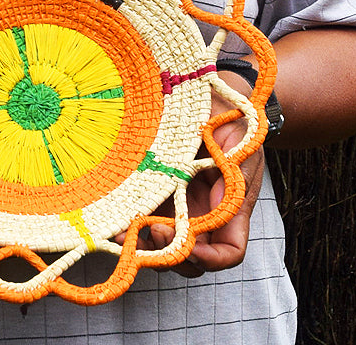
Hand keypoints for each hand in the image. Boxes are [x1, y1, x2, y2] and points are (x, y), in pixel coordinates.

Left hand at [117, 77, 264, 277]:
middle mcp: (204, 213)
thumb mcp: (238, 142)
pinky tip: (117, 219)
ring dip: (145, 246)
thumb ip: (231, 170)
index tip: (190, 245)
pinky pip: (145, 217)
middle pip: (191, 258)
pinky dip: (132, 225)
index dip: (210, 258)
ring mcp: (179, 205)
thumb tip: (216, 197)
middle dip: (170, 254)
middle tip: (152, 233)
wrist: (214, 97)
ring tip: (124, 233)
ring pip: (164, 243)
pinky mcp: (157, 192)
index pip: (228, 252)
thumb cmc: (230, 119)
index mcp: (230, 206)